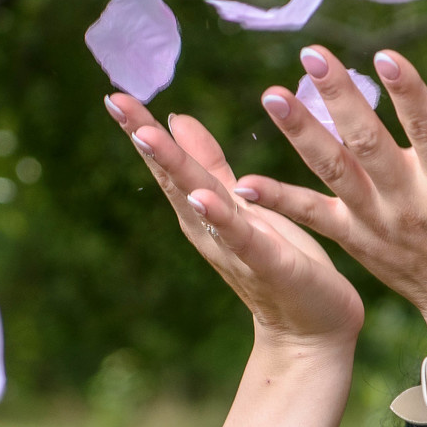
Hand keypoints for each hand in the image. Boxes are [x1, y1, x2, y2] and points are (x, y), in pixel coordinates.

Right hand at [105, 93, 366, 352]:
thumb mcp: (244, 203)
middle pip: (175, 178)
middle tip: (117, 104)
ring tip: (148, 137)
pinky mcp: (271, 266)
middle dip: (147, 141)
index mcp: (207, 210)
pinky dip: (222, 219)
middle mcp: (211, 229)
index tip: (116, 96)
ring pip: (200, 203)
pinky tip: (202, 198)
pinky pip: (243, 239)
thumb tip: (175, 119)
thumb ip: (210, 164)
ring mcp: (237, 249)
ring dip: (175, 170)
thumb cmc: (280, 262)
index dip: (144, 129)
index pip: (172, 164)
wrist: (311, 330)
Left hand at [234, 46, 426, 342]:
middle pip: (368, 144)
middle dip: (339, 98)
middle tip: (312, 55)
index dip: (408, 93)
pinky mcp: (357, 239)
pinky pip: (314, 218)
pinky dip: (279, 201)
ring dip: (301, 133)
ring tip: (271, 96)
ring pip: (334, 172)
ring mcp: (377, 222)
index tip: (385, 55)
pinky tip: (243, 183)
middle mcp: (408, 203)